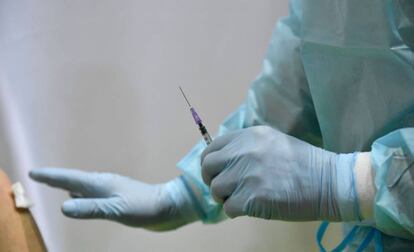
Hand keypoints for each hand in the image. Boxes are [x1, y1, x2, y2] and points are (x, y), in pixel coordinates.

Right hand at [29, 168, 197, 229]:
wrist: (168, 206)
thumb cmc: (143, 206)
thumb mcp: (116, 209)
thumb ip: (91, 209)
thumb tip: (63, 207)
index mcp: (100, 184)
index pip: (70, 179)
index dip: (51, 176)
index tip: (34, 172)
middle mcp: (103, 184)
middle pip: (74, 180)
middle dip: (56, 179)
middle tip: (40, 177)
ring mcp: (111, 190)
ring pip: (84, 187)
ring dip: (68, 186)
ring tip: (56, 185)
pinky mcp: (117, 198)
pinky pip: (93, 195)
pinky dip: (82, 195)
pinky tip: (82, 199)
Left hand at [201, 126, 356, 220]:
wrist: (329, 181)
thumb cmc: (304, 163)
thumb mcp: (273, 141)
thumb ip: (247, 147)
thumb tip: (225, 161)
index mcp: (248, 136)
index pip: (212, 148)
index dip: (210, 163)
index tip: (216, 173)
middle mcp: (243, 152)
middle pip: (208, 167)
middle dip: (212, 180)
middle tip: (224, 189)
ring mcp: (246, 175)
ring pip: (216, 189)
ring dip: (225, 197)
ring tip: (241, 198)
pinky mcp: (251, 198)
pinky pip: (228, 207)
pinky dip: (236, 210)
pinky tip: (250, 207)